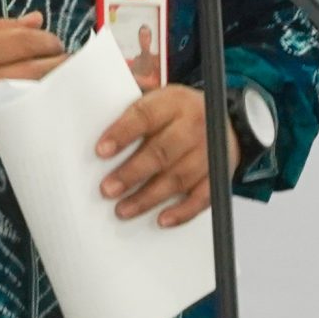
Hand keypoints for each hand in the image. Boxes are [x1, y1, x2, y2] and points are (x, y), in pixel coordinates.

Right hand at [0, 12, 66, 160]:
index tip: (54, 43)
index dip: (49, 40)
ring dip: (55, 90)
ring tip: (59, 85)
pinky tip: (40, 109)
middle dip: (61, 64)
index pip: (26, 40)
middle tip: (65, 64)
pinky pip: (22, 125)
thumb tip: (36, 20)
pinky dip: (35, 115)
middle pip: (40, 69)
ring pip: (37, 99)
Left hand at [95, 84, 240, 226]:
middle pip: (162, 151)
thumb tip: (95, 116)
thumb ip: (132, 106)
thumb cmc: (178, 114)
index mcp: (174, 101)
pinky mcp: (220, 174)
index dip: (122, 133)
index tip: (101, 151)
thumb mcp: (157, 98)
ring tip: (124, 209)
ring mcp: (210, 151)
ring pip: (178, 178)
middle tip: (107, 190)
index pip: (145, 116)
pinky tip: (162, 219)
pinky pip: (202, 197)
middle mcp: (195, 124)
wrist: (222, 119)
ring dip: (149, 197)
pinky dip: (182, 211)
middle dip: (132, 173)